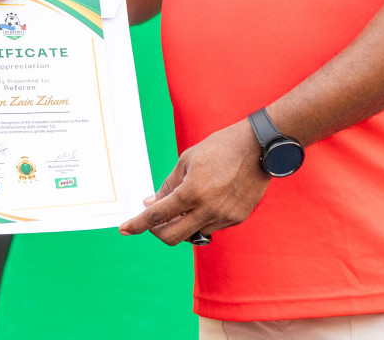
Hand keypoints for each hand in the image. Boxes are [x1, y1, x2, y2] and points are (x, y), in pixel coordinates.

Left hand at [118, 119, 269, 245]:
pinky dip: (201, 219)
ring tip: (183, 204)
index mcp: (191, 192)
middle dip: (157, 232)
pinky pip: (211, 227)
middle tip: (153, 220)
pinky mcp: (237, 219)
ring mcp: (224, 217)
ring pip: (193, 234)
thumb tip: (150, 204)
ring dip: (181, 224)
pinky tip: (206, 201)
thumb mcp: (187, 160)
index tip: (124, 229)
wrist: (258, 147)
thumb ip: (168, 185)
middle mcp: (207, 209)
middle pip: (172, 237)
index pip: (157, 216)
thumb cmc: (219, 148)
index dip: (137, 224)